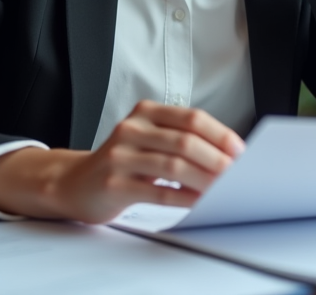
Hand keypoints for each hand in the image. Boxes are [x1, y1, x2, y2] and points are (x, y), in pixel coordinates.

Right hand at [0, 101, 243, 223]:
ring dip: (204, 180)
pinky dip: (183, 198)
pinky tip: (198, 203)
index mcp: (146, 112)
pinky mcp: (113, 184)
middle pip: (185, 141)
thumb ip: (181, 141)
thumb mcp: (149, 140)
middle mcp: (131, 128)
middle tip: (238, 175)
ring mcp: (120, 156)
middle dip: (217, 159)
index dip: (220, 135)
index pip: (191, 118)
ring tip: (223, 190)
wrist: (74, 183)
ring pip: (173, 166)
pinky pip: (157, 192)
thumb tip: (228, 156)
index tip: (241, 152)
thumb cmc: (122, 163)